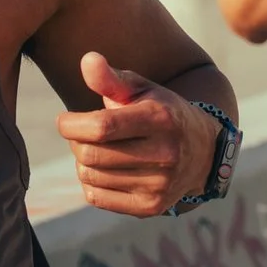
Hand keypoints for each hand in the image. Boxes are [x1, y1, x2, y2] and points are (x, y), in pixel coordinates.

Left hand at [57, 52, 216, 217]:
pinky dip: (91, 182)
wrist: (202, 152)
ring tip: (97, 149)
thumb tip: (86, 59)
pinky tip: (105, 169)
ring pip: (91, 176)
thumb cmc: (162, 112)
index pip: (102, 126)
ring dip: (83, 162)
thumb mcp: (143, 90)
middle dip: (75, 142)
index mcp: (161, 118)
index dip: (71, 124)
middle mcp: (165, 153)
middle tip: (80, 133)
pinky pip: (97, 197)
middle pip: (91, 154)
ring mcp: (159, 184)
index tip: (64, 120)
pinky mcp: (151, 207)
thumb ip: (112, 78)